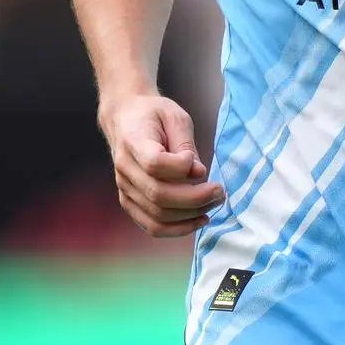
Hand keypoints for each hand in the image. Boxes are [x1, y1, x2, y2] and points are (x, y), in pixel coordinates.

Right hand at [98, 93, 222, 237]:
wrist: (125, 118)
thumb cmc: (154, 115)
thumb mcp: (175, 117)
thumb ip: (185, 144)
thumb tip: (199, 174)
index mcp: (133, 141)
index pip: (154, 164)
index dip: (180, 167)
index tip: (194, 159)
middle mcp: (125, 168)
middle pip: (158, 194)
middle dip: (195, 198)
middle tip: (220, 191)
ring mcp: (124, 188)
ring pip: (157, 215)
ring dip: (190, 215)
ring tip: (214, 203)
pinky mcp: (129, 201)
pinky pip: (151, 225)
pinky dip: (177, 228)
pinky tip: (198, 219)